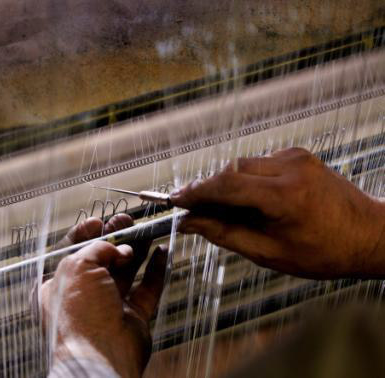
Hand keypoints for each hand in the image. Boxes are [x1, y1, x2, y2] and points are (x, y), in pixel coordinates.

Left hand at [41, 217, 166, 377]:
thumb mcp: (77, 266)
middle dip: (115, 238)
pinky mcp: (132, 316)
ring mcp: (108, 306)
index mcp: (56, 285)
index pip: (69, 252)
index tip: (99, 221)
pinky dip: (155, 269)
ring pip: (125, 271)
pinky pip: (147, 287)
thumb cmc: (79, 317)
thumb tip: (115, 247)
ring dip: (136, 249)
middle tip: (127, 221)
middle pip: (100, 259)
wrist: (101, 355)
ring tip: (146, 229)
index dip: (84, 234)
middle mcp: (81, 296)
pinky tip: (161, 252)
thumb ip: (97, 248)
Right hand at [170, 147, 384, 278]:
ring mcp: (296, 157)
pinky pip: (258, 163)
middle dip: (208, 190)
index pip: (225, 184)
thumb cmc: (326, 251)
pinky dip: (246, 180)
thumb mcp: (269, 253)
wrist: (369, 235)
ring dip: (227, 186)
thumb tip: (190, 224)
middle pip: (230, 170)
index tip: (175, 200)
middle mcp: (290, 167)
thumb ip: (224, 234)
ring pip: (242, 165)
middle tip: (195, 212)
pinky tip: (251, 202)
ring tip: (227, 213)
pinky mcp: (298, 155)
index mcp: (285, 195)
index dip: (194, 192)